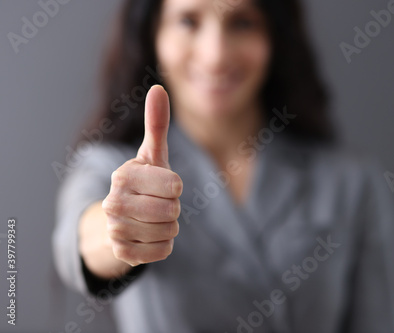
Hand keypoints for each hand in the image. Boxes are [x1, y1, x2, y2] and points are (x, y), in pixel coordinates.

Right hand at [102, 85, 182, 265]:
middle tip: (157, 203)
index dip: (175, 187)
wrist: (120, 218)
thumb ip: (156, 124)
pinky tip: (148, 235)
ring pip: (169, 231)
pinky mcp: (123, 253)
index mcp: (123, 175)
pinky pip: (163, 251)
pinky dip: (163, 244)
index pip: (175, 186)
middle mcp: (113, 203)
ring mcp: (115, 230)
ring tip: (152, 218)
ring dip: (168, 226)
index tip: (161, 184)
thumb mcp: (152, 155)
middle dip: (172, 208)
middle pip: (172, 211)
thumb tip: (158, 88)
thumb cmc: (144, 181)